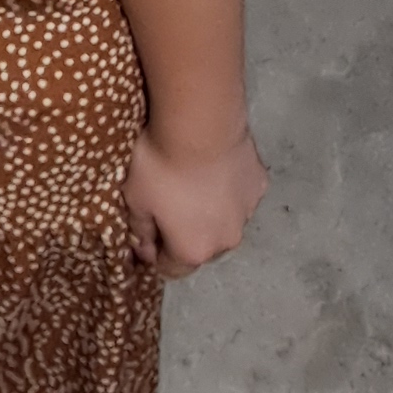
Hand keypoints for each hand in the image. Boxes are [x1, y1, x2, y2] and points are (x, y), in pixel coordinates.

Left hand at [124, 123, 267, 276]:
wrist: (201, 124)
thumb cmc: (160, 165)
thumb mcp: (134, 199)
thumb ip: (139, 229)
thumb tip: (144, 247)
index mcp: (193, 251)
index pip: (171, 269)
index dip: (154, 253)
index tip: (144, 231)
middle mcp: (226, 241)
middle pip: (200, 246)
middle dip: (183, 233)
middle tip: (166, 203)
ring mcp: (248, 213)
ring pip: (223, 221)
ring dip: (208, 210)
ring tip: (190, 180)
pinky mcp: (259, 185)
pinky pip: (238, 194)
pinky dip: (226, 188)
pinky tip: (212, 165)